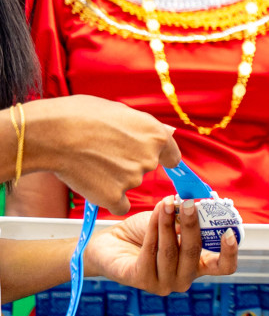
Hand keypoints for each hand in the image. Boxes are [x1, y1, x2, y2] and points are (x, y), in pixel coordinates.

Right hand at [26, 96, 179, 214]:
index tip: (151, 159)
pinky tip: (92, 184)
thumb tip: (165, 132)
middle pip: (146, 169)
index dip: (160, 157)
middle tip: (104, 153)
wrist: (50, 133)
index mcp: (156, 136)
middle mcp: (149, 159)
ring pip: (129, 184)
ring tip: (90, 161)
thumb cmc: (79, 115)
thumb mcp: (120, 110)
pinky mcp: (113, 196)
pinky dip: (108, 198)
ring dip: (115, 178)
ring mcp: (132, 180)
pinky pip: (118, 204)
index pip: (172, 157)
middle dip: (130, 164)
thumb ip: (144, 126)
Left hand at [83, 196, 236, 293]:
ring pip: (170, 251)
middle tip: (189, 204)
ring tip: (166, 202)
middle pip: (194, 253)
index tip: (230, 232)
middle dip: (193, 225)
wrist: (109, 244)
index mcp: (197, 266)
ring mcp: (162, 284)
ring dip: (168, 223)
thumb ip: (183, 220)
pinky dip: (154, 230)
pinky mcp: (141, 281)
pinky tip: (155, 214)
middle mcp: (183, 279)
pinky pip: (151, 252)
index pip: (223, 267)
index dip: (230, 253)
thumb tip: (193, 206)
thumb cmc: (144, 233)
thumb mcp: (170, 224)